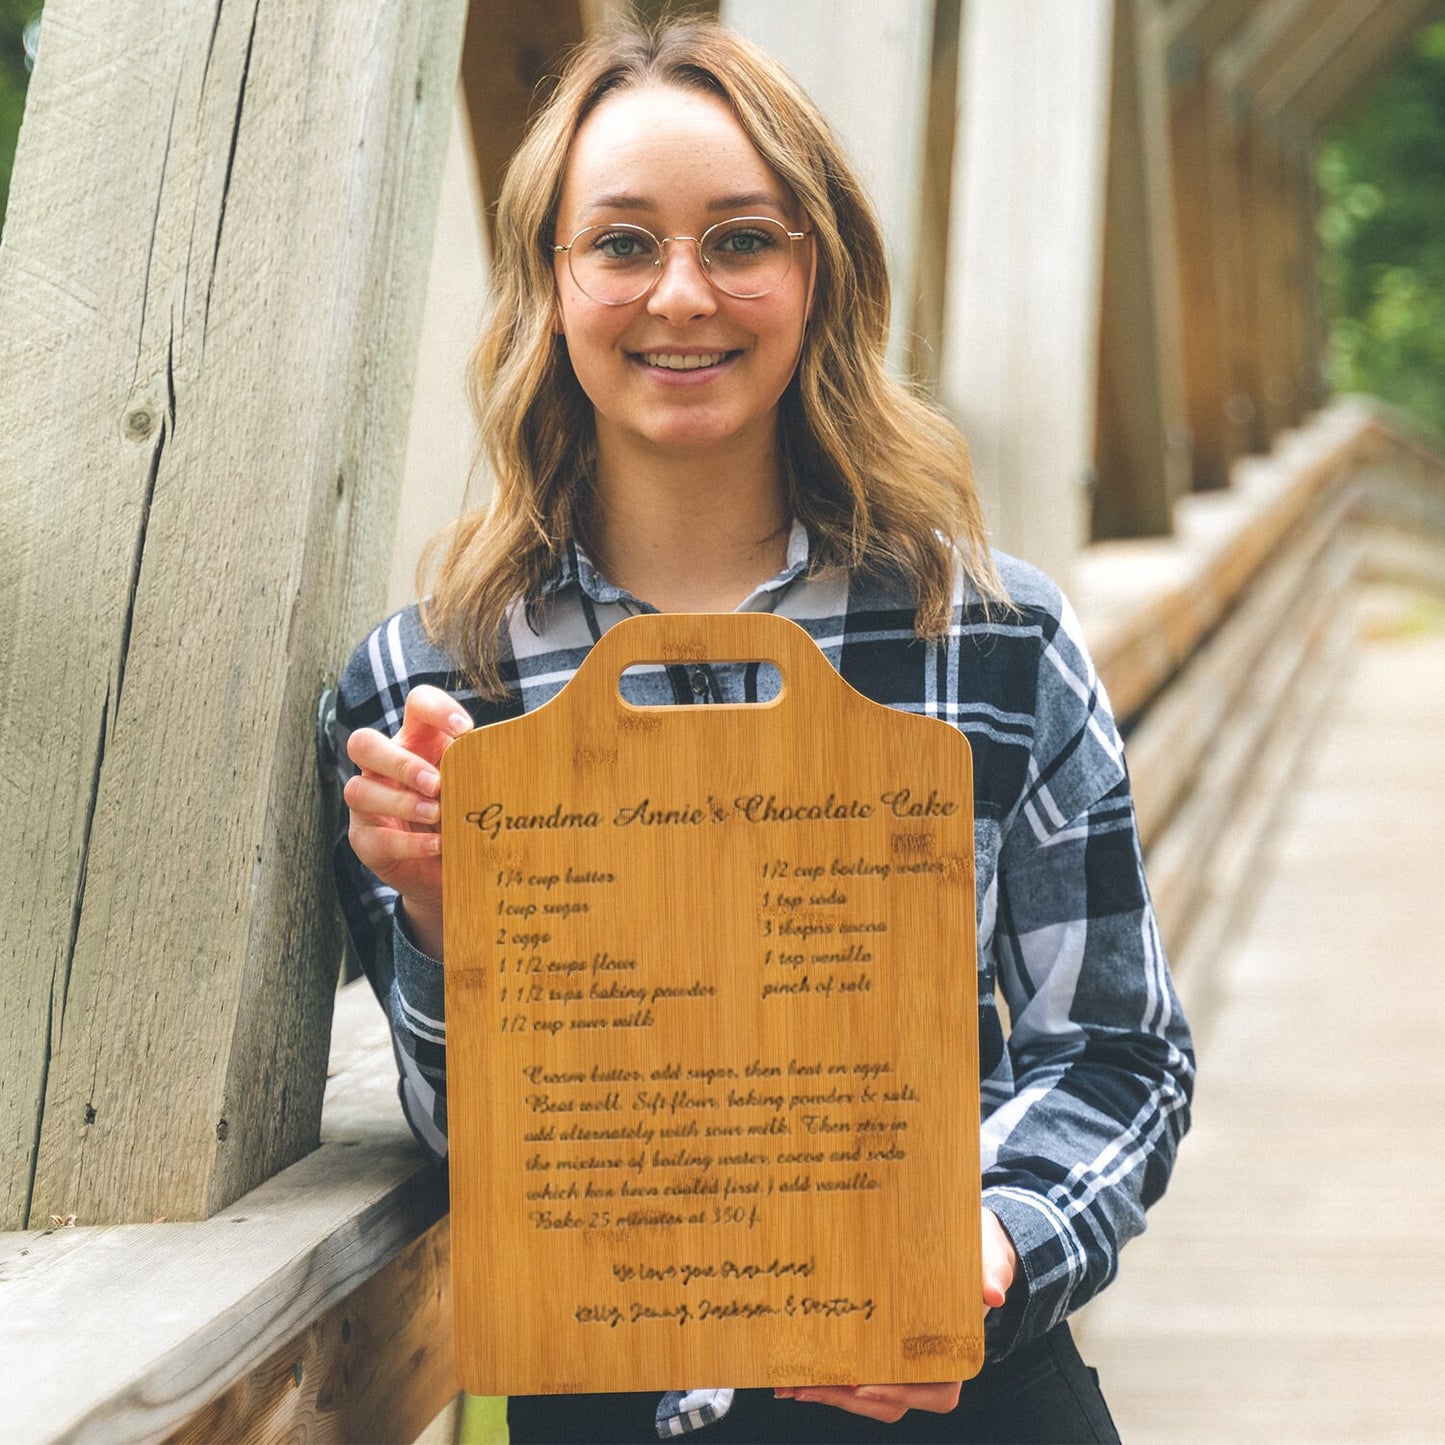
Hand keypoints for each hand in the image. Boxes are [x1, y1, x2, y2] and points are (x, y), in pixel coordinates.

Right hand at [343, 684, 471, 957]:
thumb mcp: (475, 787)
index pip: (415, 704)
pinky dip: (409, 842)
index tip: (465, 729)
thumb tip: (529, 756)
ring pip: (359, 790)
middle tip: (436, 783)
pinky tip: (439, 845)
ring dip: (402, 802)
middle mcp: (383, 768)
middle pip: (364, 743)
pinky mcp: (365, 841)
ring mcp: (367, 804)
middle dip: (400, 763)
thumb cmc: (463, 815)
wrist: (446, 871)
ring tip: (437, 814)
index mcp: (416, 741)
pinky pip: (375, 837)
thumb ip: (485, 769)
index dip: (435, 708)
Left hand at [774, 1208, 1015, 1422]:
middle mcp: (927, 1360)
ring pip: (868, 1393)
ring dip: (830, 1391)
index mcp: (956, 1346)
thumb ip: (993, 1268)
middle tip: (809, 1386)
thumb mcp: (989, 1250)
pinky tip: (795, 1370)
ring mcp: (898, 1354)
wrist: (963, 1237)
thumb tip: (992, 1294)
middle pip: (891, 1399)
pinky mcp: (876, 1343)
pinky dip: (825, 1374)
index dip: (902, 1392)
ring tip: (791, 1384)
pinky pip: (853, 1369)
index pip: (936, 1387)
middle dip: (848, 1397)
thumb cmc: (975, 1246)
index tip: (867, 1383)